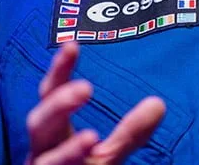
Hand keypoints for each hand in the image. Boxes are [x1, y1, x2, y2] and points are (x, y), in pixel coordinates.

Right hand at [25, 41, 165, 163]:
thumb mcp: (109, 153)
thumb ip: (130, 132)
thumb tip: (159, 104)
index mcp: (54, 130)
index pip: (51, 93)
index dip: (59, 70)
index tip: (72, 44)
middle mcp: (43, 148)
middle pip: (39, 122)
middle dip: (59, 104)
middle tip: (86, 88)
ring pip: (46, 159)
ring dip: (68, 149)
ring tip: (90, 137)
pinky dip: (70, 162)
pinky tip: (88, 149)